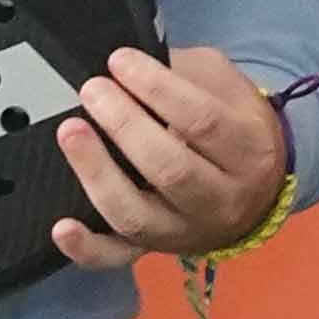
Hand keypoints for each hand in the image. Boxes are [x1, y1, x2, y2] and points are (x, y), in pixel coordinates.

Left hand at [48, 42, 291, 271]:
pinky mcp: (152, 250)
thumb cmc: (232, 124)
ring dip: (98, 173)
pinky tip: (62, 227)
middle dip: (125, 125)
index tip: (120, 61)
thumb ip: (183, 72)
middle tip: (93, 90)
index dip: (157, 88)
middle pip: (170, 169)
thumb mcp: (224, 86)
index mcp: (248, 152)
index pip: (202, 121)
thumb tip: (128, 62)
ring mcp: (184, 231)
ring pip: (137, 215)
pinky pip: (116, 258)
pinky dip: (86, 248)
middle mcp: (221, 200)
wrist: (256, 185)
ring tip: (71, 132)